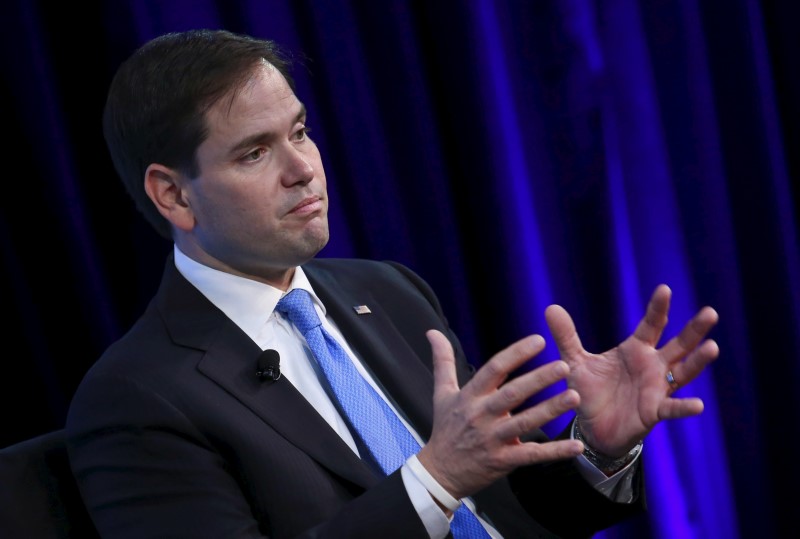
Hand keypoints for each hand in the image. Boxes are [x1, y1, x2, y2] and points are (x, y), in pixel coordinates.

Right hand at [417, 330, 584, 499]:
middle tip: (564, 365)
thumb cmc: (445, 429)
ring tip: (574, 397)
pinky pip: (532, 455)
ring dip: (550, 410)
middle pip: (513, 394)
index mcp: (470, 396)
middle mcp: (481, 415)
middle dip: (539, 379)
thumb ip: (442, 360)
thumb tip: (432, 332)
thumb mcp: (441, 393)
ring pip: (525, 422)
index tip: (538, 340)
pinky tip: (575, 446)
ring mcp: (492, 439)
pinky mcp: (503, 461)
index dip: (516, 354)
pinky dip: (555, 452)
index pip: (494, 369)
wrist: (439, 472)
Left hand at [546, 284, 718, 456]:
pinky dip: (684, 407)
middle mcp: (652, 366)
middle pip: (678, 344)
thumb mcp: (574, 362)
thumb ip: (566, 336)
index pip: (651, 325)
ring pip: (683, 372)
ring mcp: (657, 389)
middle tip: (710, 312)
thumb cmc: (589, 392)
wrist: (591, 428)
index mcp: (635, 350)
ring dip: (698, 361)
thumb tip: (550, 307)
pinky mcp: (654, 411)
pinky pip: (672, 408)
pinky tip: (698, 405)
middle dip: (694, 329)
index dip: (658, 308)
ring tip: (712, 347)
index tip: (664, 289)